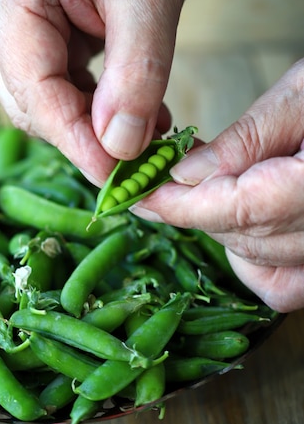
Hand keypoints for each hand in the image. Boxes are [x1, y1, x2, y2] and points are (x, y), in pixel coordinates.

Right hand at [0, 0, 193, 183]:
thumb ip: (138, 75)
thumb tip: (119, 148)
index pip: (34, 90)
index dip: (75, 140)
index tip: (116, 175)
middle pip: (31, 104)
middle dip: (84, 137)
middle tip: (140, 155)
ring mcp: (1, 28)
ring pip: (39, 106)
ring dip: (88, 128)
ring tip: (145, 128)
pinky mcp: (20, 42)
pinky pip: (49, 94)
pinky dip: (88, 112)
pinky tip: (128, 113)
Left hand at [132, 59, 303, 311]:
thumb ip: (249, 138)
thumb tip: (186, 173)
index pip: (242, 208)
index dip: (181, 205)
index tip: (138, 194)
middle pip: (245, 236)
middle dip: (194, 209)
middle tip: (163, 176)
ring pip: (259, 262)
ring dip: (220, 229)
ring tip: (205, 188)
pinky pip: (284, 284)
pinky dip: (253, 259)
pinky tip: (243, 225)